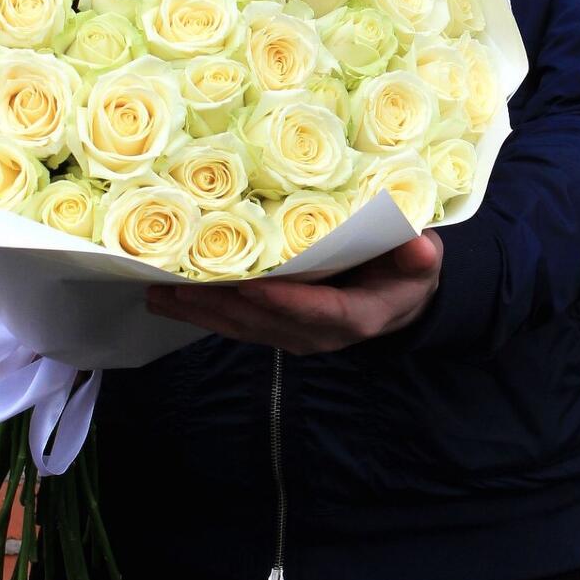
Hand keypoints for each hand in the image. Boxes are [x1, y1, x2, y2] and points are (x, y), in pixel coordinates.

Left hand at [145, 230, 442, 354]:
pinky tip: (168, 298)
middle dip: (220, 304)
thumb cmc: (406, 271)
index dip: (284, 301)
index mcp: (352, 316)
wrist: (397, 298)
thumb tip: (420, 246)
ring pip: (240, 326)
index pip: (315, 311)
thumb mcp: (420, 261)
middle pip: (263, 322)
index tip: (250, 286)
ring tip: (159, 292)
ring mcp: (291, 334)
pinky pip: (234, 323)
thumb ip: (418, 255)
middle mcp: (315, 333)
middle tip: (177, 284)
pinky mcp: (274, 327)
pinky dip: (201, 311)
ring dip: (199, 311)